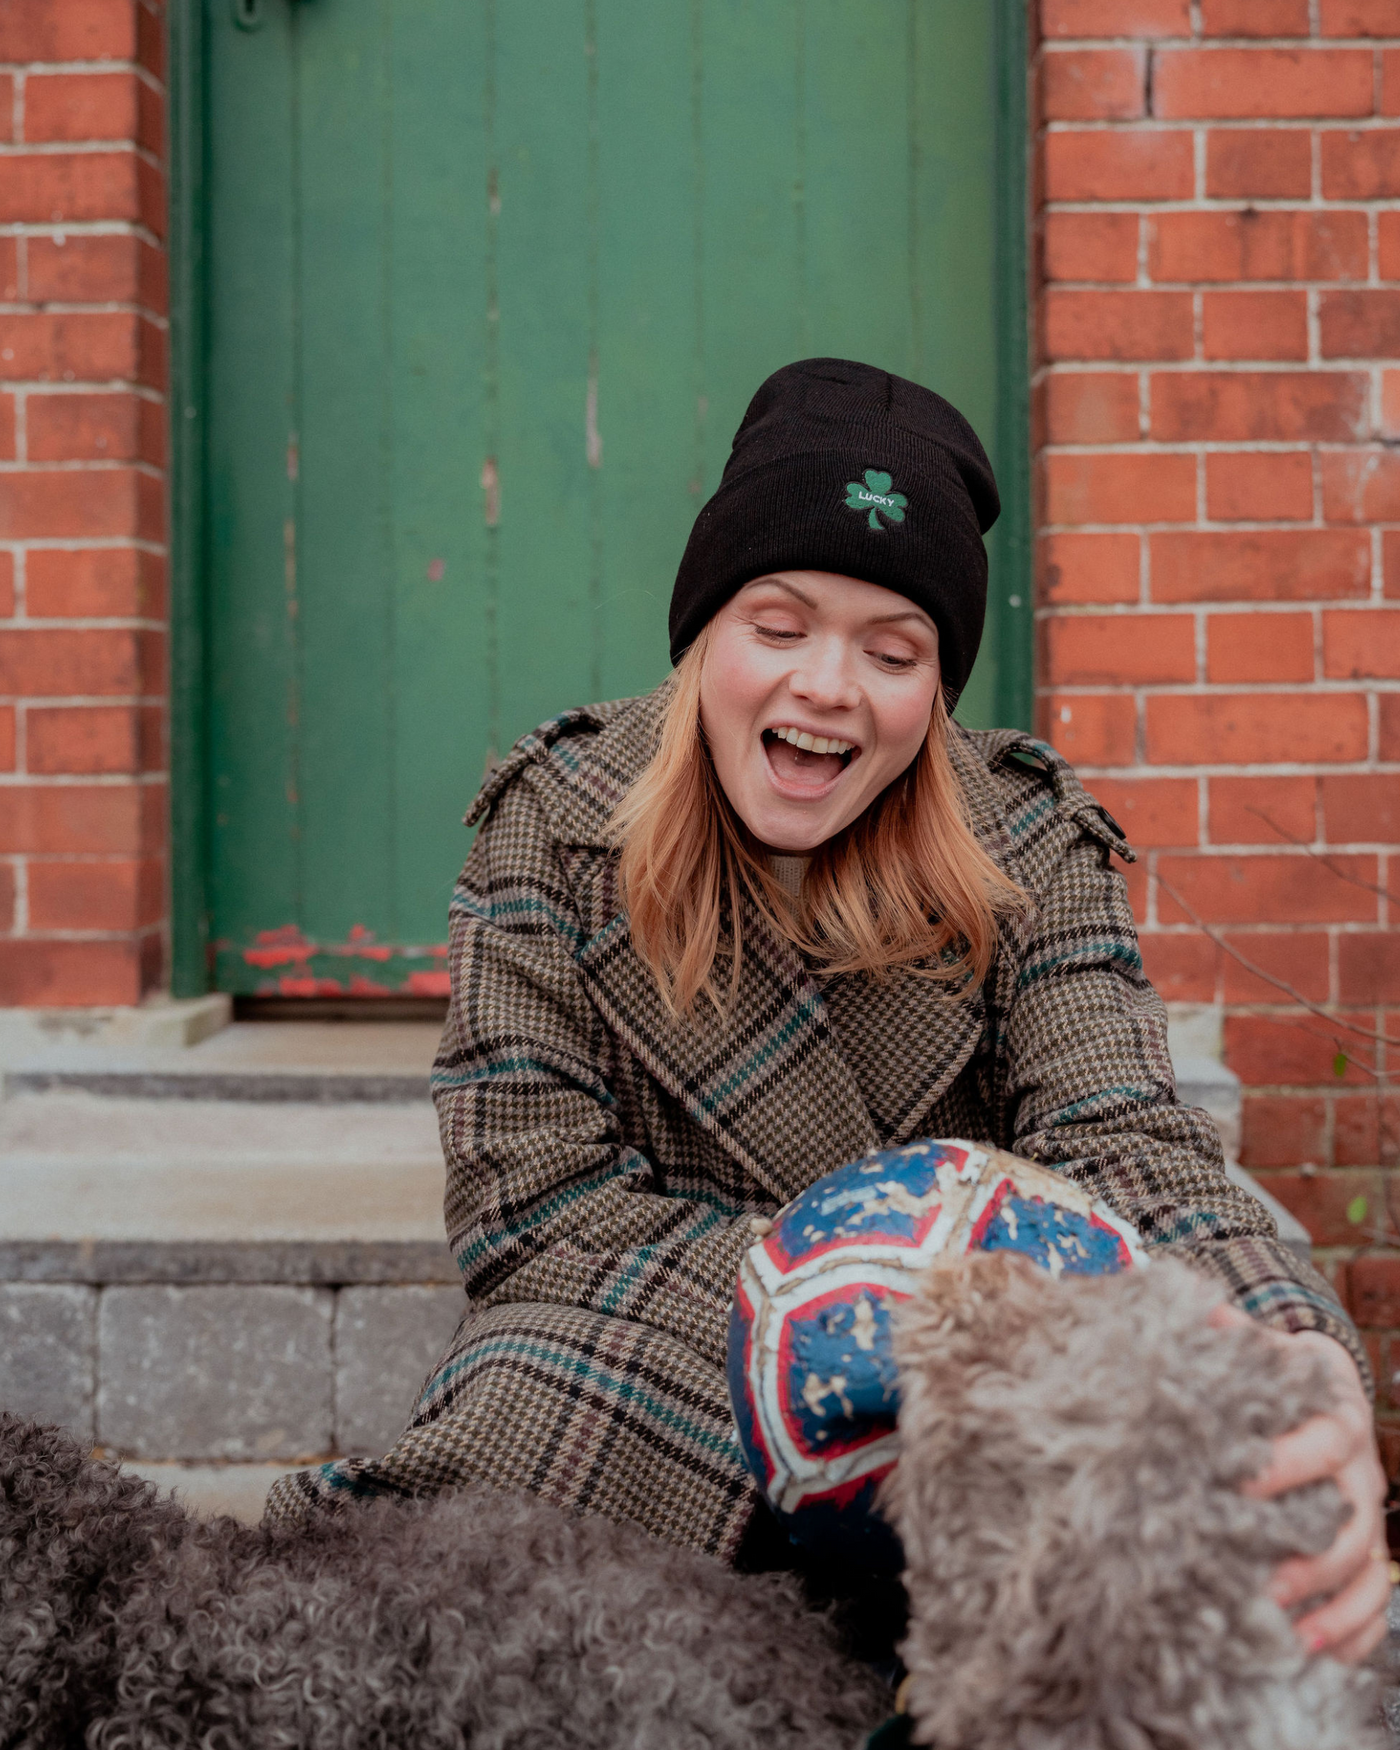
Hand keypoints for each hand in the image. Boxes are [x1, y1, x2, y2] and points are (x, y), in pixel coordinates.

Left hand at [1210, 1304, 1389, 1663]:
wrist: (1321, 1390)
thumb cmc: (1275, 1373)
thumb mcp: (1259, 1347)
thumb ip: (1230, 1334)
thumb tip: (1189, 1304)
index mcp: (1337, 1419)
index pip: (1323, 1445)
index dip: (1286, 1466)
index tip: (1237, 1484)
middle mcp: (1362, 1473)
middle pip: (1352, 1521)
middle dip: (1307, 1555)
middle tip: (1259, 1582)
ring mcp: (1370, 1519)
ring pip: (1368, 1571)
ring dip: (1330, 1606)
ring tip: (1285, 1634)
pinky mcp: (1369, 1557)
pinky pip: (1377, 1604)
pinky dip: (1353, 1632)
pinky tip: (1315, 1654)